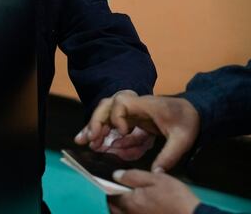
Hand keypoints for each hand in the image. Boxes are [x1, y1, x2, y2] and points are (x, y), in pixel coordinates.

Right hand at [75, 91, 199, 170]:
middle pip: (106, 107)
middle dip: (95, 122)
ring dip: (94, 128)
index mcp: (144, 105)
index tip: (124, 132)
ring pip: (105, 115)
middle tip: (89, 139)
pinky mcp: (130, 120)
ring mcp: (130, 112)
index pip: (121, 103)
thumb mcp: (182, 139)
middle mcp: (133, 106)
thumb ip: (169, 155)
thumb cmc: (187, 120)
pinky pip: (112, 125)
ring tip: (82, 141)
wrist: (194, 111)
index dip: (117, 117)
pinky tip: (97, 144)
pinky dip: (104, 133)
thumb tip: (157, 173)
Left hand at [107, 169, 199, 213]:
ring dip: (120, 206)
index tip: (108, 181)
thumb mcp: (155, 179)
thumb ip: (132, 176)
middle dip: (111, 198)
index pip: (107, 194)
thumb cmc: (176, 199)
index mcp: (128, 202)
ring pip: (120, 213)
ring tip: (128, 197)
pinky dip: (129, 212)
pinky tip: (140, 207)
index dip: (106, 186)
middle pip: (112, 207)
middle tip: (117, 188)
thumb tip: (115, 175)